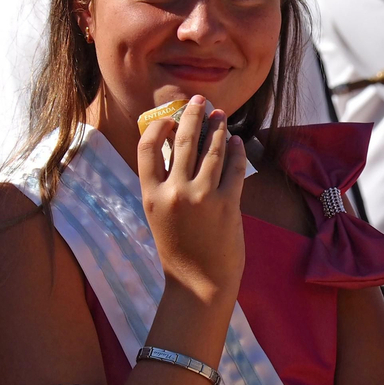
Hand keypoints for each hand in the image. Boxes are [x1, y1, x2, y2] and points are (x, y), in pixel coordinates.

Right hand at [138, 95, 247, 307]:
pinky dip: (236, 151)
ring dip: (217, 129)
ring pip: (211, 151)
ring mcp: (202, 197)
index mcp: (151, 195)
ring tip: (221, 116)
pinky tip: (236, 141)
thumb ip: (164, 184)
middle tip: (201, 101)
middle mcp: (174, 193)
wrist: (199, 283)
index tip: (169, 117)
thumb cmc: (179, 249)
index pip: (147, 147)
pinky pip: (234, 169)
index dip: (158, 126)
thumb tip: (176, 148)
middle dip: (193, 116)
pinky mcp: (227, 205)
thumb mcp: (160, 215)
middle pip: (183, 141)